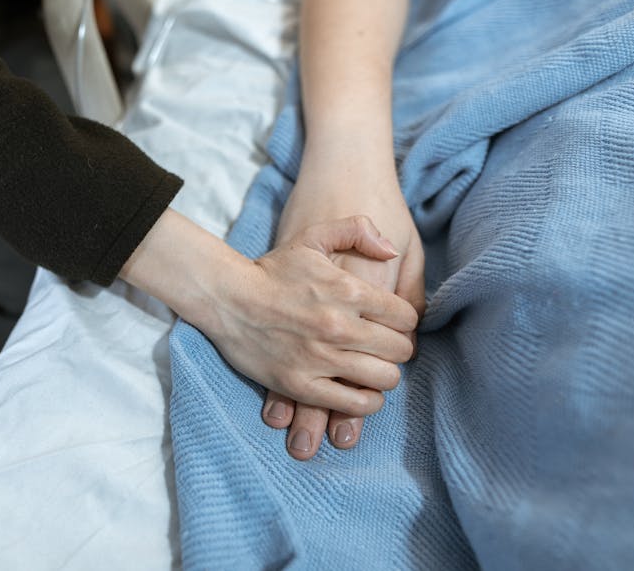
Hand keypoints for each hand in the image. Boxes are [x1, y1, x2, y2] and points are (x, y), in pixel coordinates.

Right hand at [202, 215, 417, 414]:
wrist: (227, 299)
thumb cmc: (272, 270)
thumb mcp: (312, 236)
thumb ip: (357, 230)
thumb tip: (391, 250)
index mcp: (348, 289)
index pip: (407, 316)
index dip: (404, 321)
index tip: (392, 324)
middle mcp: (339, 326)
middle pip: (400, 349)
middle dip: (397, 348)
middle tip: (383, 347)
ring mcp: (320, 359)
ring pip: (384, 379)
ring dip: (384, 374)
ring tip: (372, 367)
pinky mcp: (302, 385)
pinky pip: (355, 404)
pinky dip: (367, 402)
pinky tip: (361, 390)